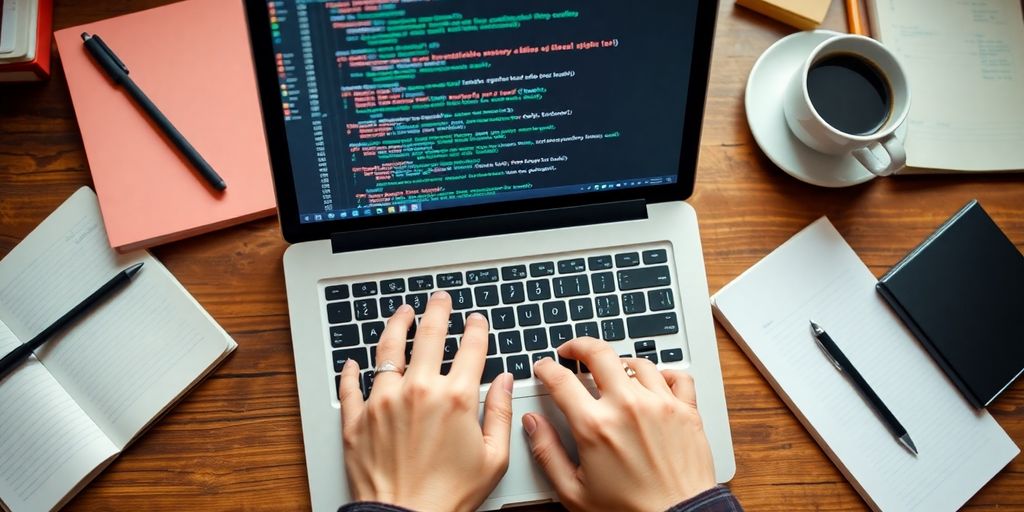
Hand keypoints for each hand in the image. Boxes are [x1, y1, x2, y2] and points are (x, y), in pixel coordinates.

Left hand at [339, 291, 513, 511]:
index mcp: (456, 398)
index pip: (470, 348)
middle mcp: (418, 391)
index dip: (476, 329)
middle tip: (439, 300)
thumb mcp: (493, 458)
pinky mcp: (358, 419)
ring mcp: (383, 401)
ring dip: (397, 325)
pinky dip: (352, 371)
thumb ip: (501, 413)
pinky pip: (352, 386)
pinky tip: (355, 362)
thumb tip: (505, 382)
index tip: (476, 320)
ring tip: (402, 313)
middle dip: (437, 312)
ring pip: (388, 349)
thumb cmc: (450, 496)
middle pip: (428, 336)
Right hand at [525, 337, 715, 511]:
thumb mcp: (574, 492)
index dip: (547, 368)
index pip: (561, 380)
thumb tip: (532, 424)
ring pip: (636, 362)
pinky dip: (664, 374)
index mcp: (595, 426)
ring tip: (613, 372)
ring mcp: (659, 404)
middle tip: (572, 351)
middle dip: (579, 346)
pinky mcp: (686, 411)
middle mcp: (627, 407)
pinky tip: (654, 383)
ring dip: (619, 363)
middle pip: (598, 353)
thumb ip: (547, 453)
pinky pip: (677, 375)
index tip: (544, 368)